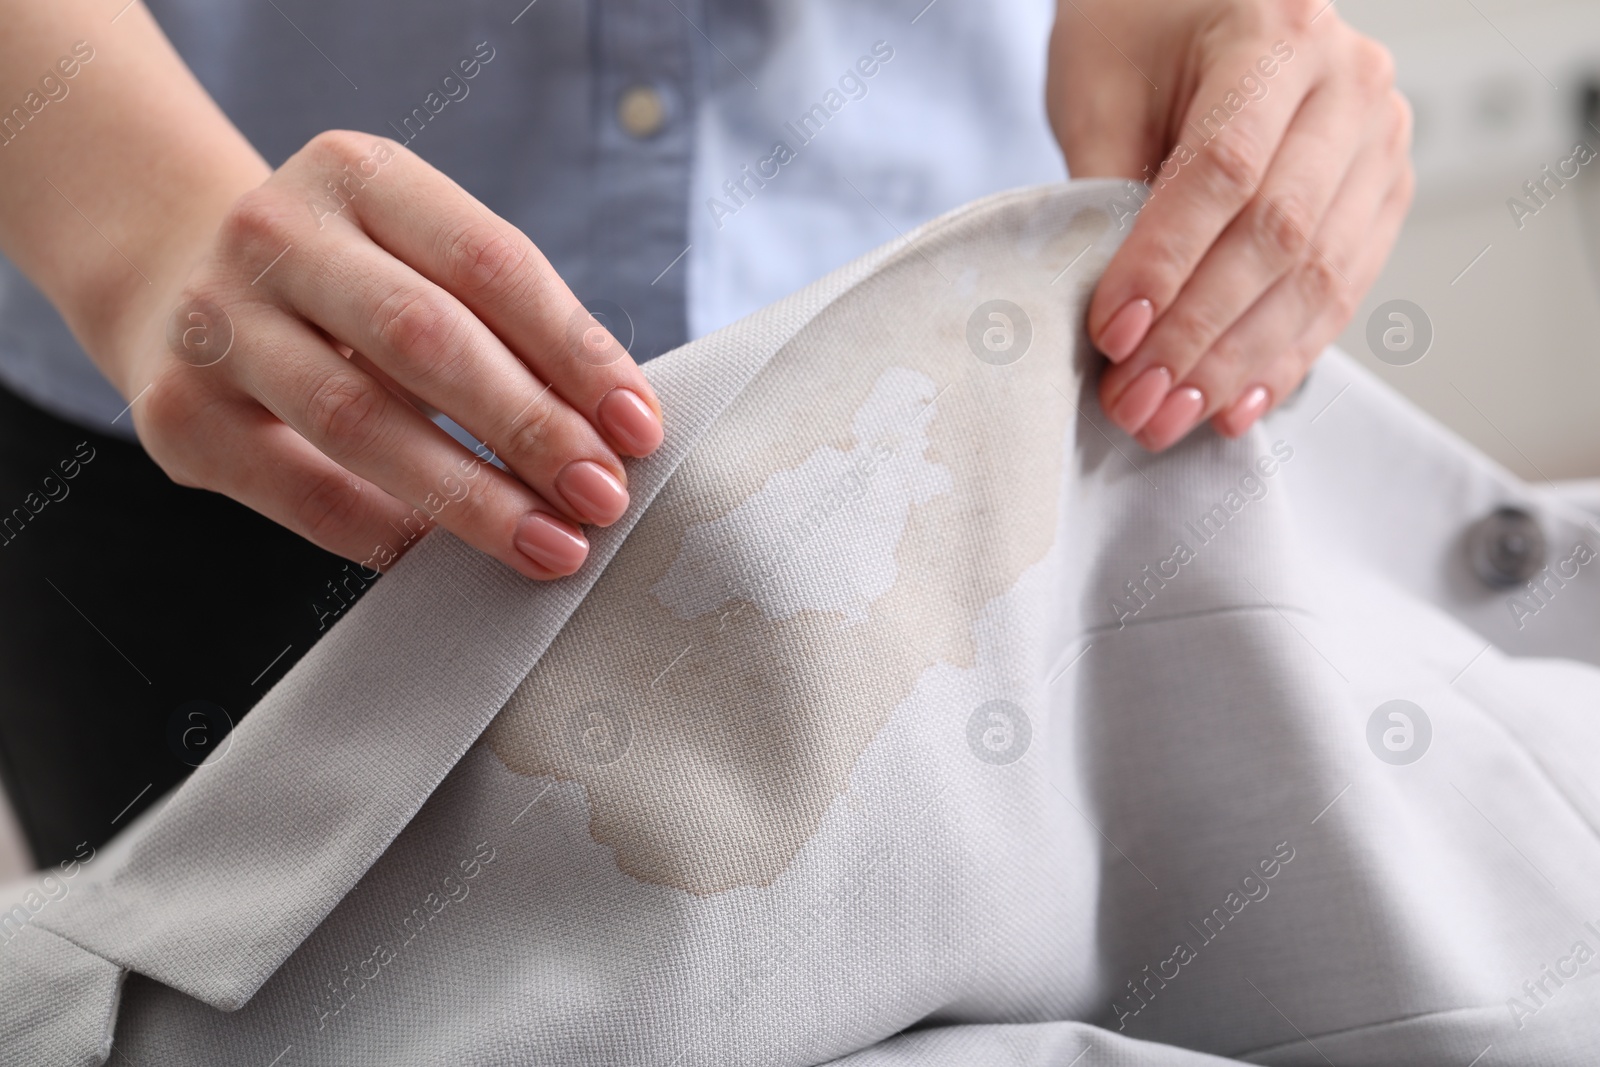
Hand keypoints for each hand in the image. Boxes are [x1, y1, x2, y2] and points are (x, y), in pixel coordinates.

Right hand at [111, 131, 663, 579]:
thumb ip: (503, 326)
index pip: (491, 262)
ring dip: (471, 495)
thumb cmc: (347, 287)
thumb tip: (613, 431)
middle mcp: (276, 233)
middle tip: (603, 495)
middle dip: (531, 427)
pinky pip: (302, 491)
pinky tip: (448, 561)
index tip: (639, 427)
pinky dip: (386, 532)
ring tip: (549, 543)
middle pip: (427, 338)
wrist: (174, 285)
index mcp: (358, 175)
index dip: (575, 351)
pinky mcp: (179, 414)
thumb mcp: (417, 262)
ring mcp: (216, 321)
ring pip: (359, 420)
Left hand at [1047, 0, 1412, 448]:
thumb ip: (1107, 187)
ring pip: (1317, 275)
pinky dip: (1284, 356)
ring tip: (1170, 416)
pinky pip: (1341, 290)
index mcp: (1276, 35)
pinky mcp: (1382, 194)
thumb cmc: (1138, 32)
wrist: (1195, 3)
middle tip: (1136, 398)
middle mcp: (1348, 85)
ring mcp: (1379, 141)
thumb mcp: (1101, 87)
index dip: (1166, 262)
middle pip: (1278, 233)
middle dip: (1199, 333)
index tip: (1112, 332)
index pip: (1224, 170)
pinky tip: (1233, 404)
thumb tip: (1116, 315)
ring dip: (1238, 362)